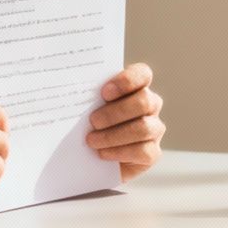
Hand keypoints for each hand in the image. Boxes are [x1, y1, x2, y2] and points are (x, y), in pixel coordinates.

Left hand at [88, 63, 164, 181]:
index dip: (126, 81)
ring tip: (92, 140)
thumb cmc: (91, 122)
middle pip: (144, 101)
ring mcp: (155, 128)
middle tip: (93, 121)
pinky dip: (119, 152)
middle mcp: (151, 105)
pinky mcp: (153, 152)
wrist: (93, 154)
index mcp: (137, 87)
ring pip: (144, 128)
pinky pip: (143, 151)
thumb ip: (88, 96)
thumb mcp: (88, 105)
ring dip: (114, 135)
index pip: (143, 74)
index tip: (104, 93)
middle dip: (116, 112)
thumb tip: (73, 92)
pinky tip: (102, 153)